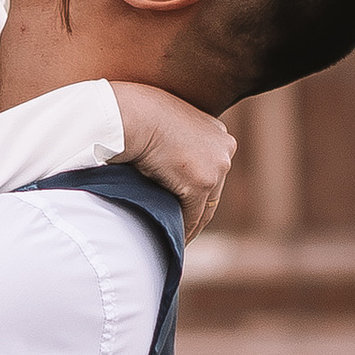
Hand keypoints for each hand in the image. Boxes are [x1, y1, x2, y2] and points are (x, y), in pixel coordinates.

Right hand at [111, 81, 235, 241]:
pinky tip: (172, 239)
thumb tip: (161, 161)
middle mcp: (224, 148)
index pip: (212, 170)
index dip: (199, 190)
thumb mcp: (165, 123)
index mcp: (217, 132)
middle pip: (214, 192)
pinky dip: (182, 231)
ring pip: (206, 208)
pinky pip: (192, 217)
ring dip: (192, 226)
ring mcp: (216, 166)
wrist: (129, 115)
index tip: (185, 206)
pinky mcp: (202, 183)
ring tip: (176, 240)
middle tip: (182, 230)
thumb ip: (174, 141)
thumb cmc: (136, 115)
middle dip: (198, 211)